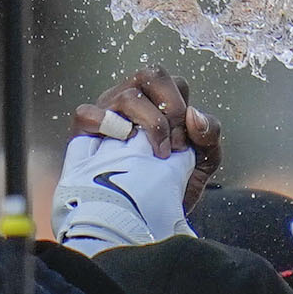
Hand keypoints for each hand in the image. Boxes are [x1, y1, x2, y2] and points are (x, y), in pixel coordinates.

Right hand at [71, 69, 221, 193]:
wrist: (147, 219)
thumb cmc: (170, 185)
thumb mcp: (203, 160)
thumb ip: (210, 133)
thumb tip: (194, 114)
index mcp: (158, 101)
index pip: (173, 82)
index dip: (183, 109)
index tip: (182, 144)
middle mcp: (131, 101)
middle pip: (151, 74)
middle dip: (170, 109)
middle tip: (171, 145)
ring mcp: (106, 113)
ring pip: (128, 96)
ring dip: (150, 125)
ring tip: (154, 155)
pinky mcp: (82, 133)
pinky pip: (87, 113)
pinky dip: (106, 124)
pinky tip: (121, 143)